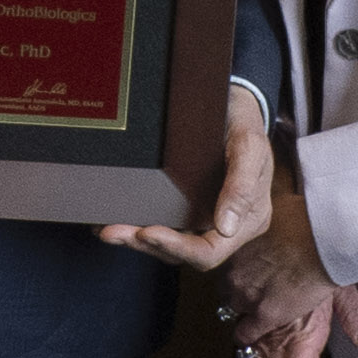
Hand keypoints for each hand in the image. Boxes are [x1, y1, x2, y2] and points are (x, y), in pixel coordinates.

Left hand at [105, 85, 277, 269]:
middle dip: (147, 245)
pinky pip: (161, 225)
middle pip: (183, 253)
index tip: (148, 232)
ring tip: (107, 230)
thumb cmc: (245, 124)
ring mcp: (203, 218)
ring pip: (167, 244)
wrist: (234, 104)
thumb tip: (226, 227)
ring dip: (136, 239)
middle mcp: (224, 226)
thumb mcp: (250, 148)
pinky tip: (108, 220)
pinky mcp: (185, 208)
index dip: (178, 248)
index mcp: (247, 221)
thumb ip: (241, 186)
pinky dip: (135, 226)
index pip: (210, 252)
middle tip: (112, 232)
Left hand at [214, 189, 357, 347]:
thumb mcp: (273, 210)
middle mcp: (234, 271)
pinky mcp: (265, 315)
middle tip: (257, 287)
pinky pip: (245, 333)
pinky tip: (254, 332)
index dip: (236, 269)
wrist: (323, 242)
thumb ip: (260, 220)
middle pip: (225, 288)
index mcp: (234, 245)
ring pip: (234, 310)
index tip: (245, 270)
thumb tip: (260, 213)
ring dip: (245, 310)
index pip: (223, 265)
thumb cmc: (306, 220)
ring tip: (259, 308)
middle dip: (239, 288)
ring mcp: (247, 295)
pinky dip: (248, 334)